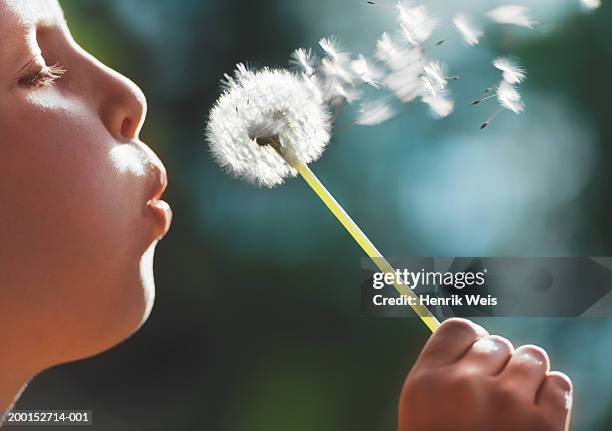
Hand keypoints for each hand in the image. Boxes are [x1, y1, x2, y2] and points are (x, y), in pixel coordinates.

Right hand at [398, 318, 571, 430]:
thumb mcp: (421, 407)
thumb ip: (441, 372)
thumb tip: (472, 347)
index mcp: (429, 379)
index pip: (459, 328)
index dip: (472, 340)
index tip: (476, 353)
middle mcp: (467, 382)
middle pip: (496, 342)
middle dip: (498, 364)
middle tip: (494, 392)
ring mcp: (508, 401)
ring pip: (532, 356)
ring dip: (528, 375)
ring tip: (519, 400)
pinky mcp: (544, 423)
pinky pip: (559, 383)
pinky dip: (553, 395)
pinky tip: (537, 412)